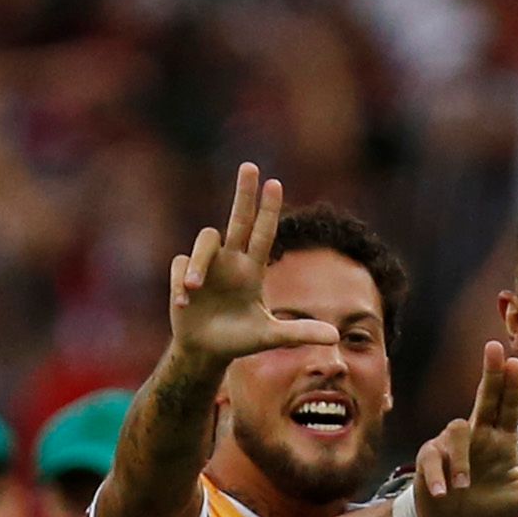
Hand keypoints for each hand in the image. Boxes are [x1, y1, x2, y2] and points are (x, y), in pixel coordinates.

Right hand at [166, 162, 339, 374]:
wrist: (206, 350)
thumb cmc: (239, 340)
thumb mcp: (270, 336)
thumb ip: (299, 333)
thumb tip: (336, 335)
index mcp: (251, 270)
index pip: (263, 234)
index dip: (268, 210)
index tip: (274, 182)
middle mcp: (230, 261)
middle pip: (238, 219)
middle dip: (244, 194)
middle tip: (250, 166)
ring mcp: (207, 266)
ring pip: (204, 242)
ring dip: (199, 263)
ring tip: (195, 288)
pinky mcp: (184, 275)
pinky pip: (182, 265)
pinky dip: (181, 282)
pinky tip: (184, 302)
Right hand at [413, 341, 517, 516]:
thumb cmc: (490, 504)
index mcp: (501, 439)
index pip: (507, 406)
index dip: (511, 385)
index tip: (514, 361)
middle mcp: (478, 434)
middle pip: (484, 398)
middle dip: (489, 374)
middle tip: (493, 347)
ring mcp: (452, 443)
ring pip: (456, 430)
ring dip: (461, 460)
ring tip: (463, 486)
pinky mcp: (431, 457)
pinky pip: (433, 458)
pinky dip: (438, 475)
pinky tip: (443, 491)